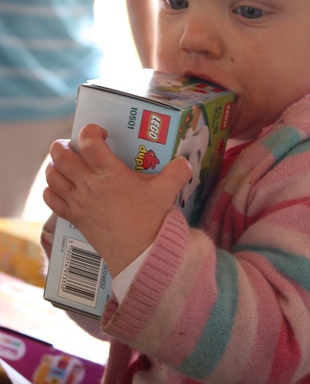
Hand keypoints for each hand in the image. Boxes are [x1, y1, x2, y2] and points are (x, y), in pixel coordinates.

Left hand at [43, 124, 191, 277]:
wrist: (139, 253)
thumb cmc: (151, 220)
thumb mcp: (167, 191)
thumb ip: (177, 172)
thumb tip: (184, 163)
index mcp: (110, 173)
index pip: (88, 142)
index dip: (90, 131)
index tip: (101, 134)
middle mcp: (89, 184)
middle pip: (61, 156)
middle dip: (62, 145)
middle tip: (73, 144)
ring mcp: (79, 202)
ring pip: (52, 176)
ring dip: (54, 165)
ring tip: (63, 161)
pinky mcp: (75, 217)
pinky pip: (52, 199)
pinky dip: (51, 189)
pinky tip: (60, 187)